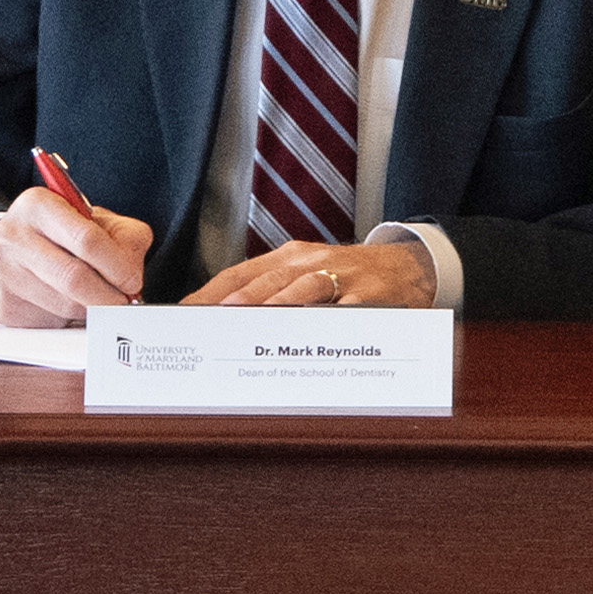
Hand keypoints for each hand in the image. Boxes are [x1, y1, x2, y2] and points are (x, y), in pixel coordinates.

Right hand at [0, 177, 152, 325]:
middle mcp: (12, 235)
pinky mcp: (1, 304)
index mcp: (38, 205)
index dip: (118, 266)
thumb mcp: (98, 221)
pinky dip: (68, 320)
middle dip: (108, 296)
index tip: (131, 281)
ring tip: (93, 297)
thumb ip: (125, 238)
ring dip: (90, 308)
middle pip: (74, 278)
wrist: (15, 249)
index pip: (87, 239)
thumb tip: (131, 276)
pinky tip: (67, 304)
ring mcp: (2, 271)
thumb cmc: (62, 234)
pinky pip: (48, 322)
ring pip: (64, 305)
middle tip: (122, 301)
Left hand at [185, 238, 434, 309]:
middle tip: (210, 323)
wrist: (408, 266)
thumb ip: (271, 292)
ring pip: (301, 289)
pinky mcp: (369, 293)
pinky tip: (310, 335)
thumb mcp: (307, 276)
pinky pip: (345, 308)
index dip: (210, 293)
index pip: (239, 273)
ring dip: (275, 307)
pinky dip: (326, 320)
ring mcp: (340, 276)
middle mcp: (309, 262)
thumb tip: (224, 320)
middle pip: (266, 281)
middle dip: (235, 302)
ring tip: (251, 326)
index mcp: (288, 258)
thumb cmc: (348, 278)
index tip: (184, 315)